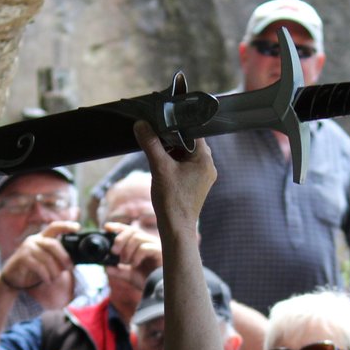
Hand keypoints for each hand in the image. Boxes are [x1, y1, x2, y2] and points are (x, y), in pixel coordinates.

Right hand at [0, 219, 79, 289]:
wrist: (13, 279)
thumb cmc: (32, 270)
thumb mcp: (47, 262)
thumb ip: (56, 259)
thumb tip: (72, 263)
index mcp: (41, 238)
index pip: (54, 227)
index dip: (66, 225)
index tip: (78, 227)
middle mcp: (34, 240)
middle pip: (53, 244)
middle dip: (64, 257)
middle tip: (70, 268)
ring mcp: (27, 247)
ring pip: (47, 258)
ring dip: (54, 271)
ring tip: (55, 278)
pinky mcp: (21, 257)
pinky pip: (38, 266)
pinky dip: (46, 275)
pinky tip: (48, 280)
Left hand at [106, 222, 162, 276]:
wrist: (160, 290)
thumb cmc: (149, 281)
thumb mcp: (130, 275)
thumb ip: (118, 271)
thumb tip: (106, 267)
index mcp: (142, 245)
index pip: (130, 230)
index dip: (118, 227)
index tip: (107, 227)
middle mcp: (149, 242)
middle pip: (133, 230)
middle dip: (120, 239)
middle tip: (113, 251)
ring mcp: (156, 246)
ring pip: (137, 238)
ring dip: (127, 249)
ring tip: (126, 262)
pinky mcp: (160, 252)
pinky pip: (145, 248)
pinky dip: (136, 255)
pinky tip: (135, 265)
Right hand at [132, 121, 215, 236]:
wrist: (176, 230)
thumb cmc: (172, 201)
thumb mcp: (159, 168)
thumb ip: (151, 144)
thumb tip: (141, 124)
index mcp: (204, 159)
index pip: (194, 131)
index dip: (178, 124)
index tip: (162, 120)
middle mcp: (208, 166)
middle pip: (190, 142)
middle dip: (172, 139)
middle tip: (156, 136)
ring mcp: (203, 177)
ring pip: (186, 155)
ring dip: (172, 151)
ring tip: (157, 151)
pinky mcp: (196, 185)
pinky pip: (186, 166)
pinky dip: (174, 163)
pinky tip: (162, 165)